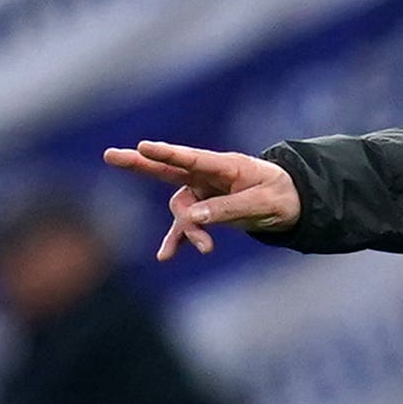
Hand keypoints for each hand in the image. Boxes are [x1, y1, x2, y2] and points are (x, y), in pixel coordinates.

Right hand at [102, 140, 298, 257]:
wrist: (292, 204)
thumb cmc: (280, 196)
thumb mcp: (260, 204)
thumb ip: (227, 209)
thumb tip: (194, 218)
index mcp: (225, 165)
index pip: (190, 158)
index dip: (166, 153)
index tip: (144, 147)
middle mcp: (208, 176)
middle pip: (167, 169)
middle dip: (140, 164)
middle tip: (110, 155)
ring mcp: (203, 192)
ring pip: (182, 210)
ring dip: (188, 230)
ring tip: (206, 248)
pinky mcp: (204, 211)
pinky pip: (184, 227)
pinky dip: (176, 240)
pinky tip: (164, 256)